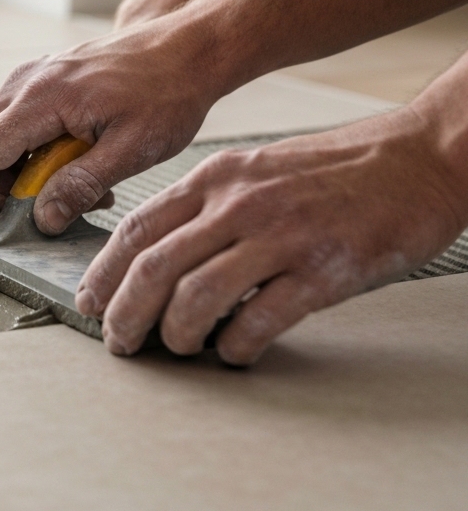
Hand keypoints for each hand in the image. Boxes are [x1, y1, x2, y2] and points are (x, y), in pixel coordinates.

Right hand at [0, 16, 222, 234]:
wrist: (187, 49)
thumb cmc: (168, 92)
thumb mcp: (132, 149)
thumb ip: (82, 185)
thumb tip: (44, 219)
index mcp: (42, 97)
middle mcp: (25, 82)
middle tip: (2, 225)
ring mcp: (29, 78)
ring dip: (5, 176)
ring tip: (52, 200)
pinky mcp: (41, 82)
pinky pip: (12, 125)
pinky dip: (22, 157)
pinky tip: (64, 174)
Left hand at [76, 107, 467, 364]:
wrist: (419, 158)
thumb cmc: (333, 171)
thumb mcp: (254, 172)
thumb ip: (207, 210)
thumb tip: (160, 265)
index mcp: (215, 179)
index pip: (136, 230)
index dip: (104, 274)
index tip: (90, 303)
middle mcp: (238, 203)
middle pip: (153, 268)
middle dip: (124, 315)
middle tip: (119, 344)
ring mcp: (281, 235)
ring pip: (196, 298)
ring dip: (176, 335)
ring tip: (178, 350)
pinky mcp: (324, 269)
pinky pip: (260, 320)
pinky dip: (236, 346)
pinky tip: (234, 352)